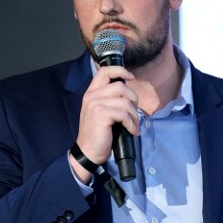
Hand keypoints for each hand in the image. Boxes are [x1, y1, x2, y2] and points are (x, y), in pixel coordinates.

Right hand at [70, 65, 139, 182]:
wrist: (88, 152)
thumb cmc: (98, 135)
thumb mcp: (101, 113)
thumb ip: (110, 101)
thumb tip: (129, 96)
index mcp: (91, 93)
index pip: (105, 71)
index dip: (120, 70)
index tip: (131, 77)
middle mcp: (91, 96)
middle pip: (121, 86)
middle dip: (133, 99)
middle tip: (134, 114)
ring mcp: (95, 104)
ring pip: (125, 101)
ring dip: (134, 115)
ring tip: (134, 126)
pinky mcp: (101, 114)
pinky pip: (124, 114)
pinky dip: (132, 124)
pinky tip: (132, 131)